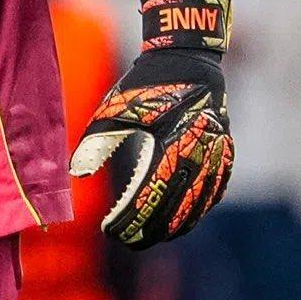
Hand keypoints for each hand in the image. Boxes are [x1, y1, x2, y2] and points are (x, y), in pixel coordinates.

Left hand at [70, 0, 233, 247]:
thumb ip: (95, 143)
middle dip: (149, 230)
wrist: (188, 58)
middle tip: (128, 241)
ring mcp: (213, 154)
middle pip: (173, 210)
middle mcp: (194, 155)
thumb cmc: (146, 86)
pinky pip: (215, 189)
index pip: (146, 199)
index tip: (110, 230)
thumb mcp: (114, 110)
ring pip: (198, 204)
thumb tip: (76, 174)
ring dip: (176, 225)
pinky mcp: (223, 150)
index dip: (128, 221)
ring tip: (154, 237)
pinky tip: (186, 218)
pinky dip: (200, 207)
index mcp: (166, 146)